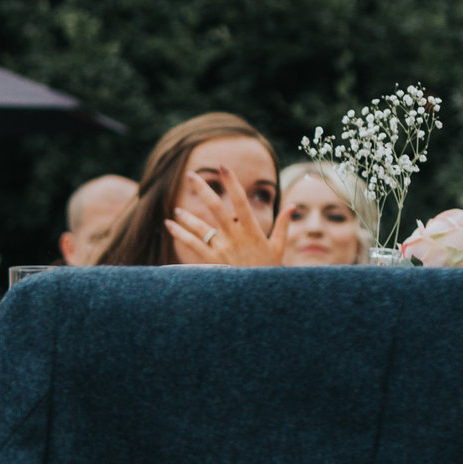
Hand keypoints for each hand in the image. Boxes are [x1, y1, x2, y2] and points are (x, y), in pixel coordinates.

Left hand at [166, 166, 283, 266]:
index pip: (240, 200)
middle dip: (203, 190)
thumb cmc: (268, 269)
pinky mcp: (211, 262)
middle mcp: (234, 237)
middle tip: (190, 175)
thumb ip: (283, 225)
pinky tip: (169, 225)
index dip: (231, 183)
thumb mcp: (278, 247)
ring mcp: (221, 249)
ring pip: (200, 228)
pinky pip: (192, 245)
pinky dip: (180, 234)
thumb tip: (293, 206)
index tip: (223, 167)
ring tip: (176, 209)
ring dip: (187, 216)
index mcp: (251, 230)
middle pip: (216, 208)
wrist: (258, 296)